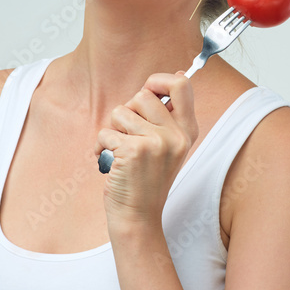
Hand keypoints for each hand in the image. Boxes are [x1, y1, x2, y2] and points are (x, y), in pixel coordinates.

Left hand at [95, 72, 199, 227]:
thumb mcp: (169, 146)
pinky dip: (102, 148)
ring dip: (113, 131)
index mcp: (187, 130)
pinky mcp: (134, 150)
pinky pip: (106, 132)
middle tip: (130, 136)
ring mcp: (157, 142)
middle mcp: (176, 135)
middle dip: (127, 112)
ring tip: (121, 152)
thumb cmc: (147, 180)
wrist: (138, 216)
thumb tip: (178, 74)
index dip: (159, 80)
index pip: (181, 84)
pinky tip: (112, 163)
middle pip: (142, 95)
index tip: (148, 91)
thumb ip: (170, 114)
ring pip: (120, 112)